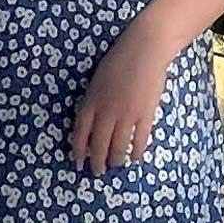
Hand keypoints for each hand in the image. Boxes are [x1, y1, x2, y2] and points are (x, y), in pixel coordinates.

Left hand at [69, 20, 176, 174]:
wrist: (145, 49)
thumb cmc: (118, 60)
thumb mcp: (97, 81)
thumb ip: (94, 103)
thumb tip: (94, 127)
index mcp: (91, 102)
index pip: (81, 133)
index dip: (79, 150)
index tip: (78, 162)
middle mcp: (107, 112)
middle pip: (99, 145)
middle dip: (97, 162)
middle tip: (97, 172)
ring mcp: (127, 115)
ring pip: (119, 147)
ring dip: (115, 160)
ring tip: (114, 166)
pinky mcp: (146, 114)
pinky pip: (140, 140)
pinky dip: (136, 151)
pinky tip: (134, 158)